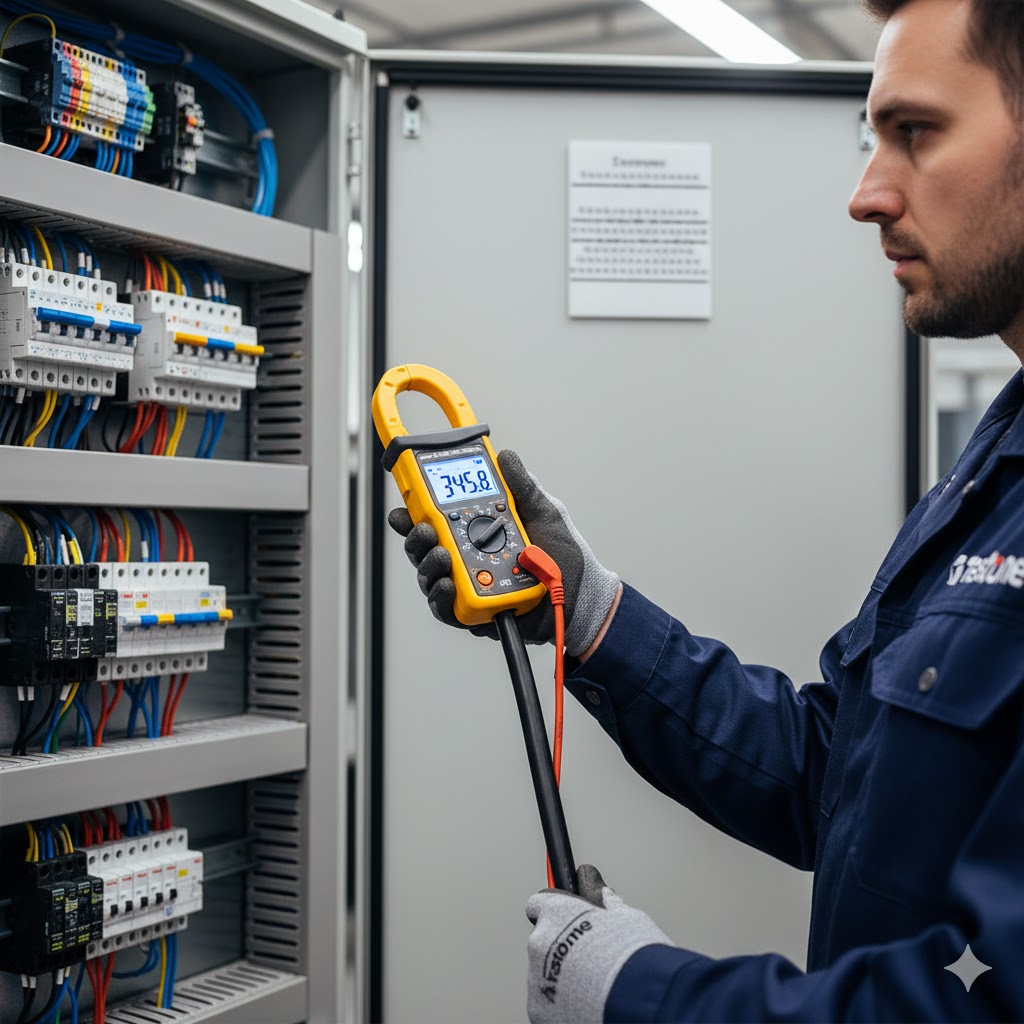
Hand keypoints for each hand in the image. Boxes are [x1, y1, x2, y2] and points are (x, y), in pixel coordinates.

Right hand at [388, 450, 618, 655]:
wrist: (581, 596)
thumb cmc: (563, 556)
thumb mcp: (544, 512)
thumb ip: (522, 487)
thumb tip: (505, 456)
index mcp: (477, 531)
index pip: (436, 520)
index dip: (414, 513)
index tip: (405, 507)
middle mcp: (466, 558)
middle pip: (424, 548)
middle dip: (416, 538)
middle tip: (425, 530)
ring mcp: (468, 586)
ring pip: (430, 577)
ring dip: (428, 564)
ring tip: (442, 556)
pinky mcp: (474, 614)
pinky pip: (446, 608)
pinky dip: (441, 597)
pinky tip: (448, 585)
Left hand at [525, 865, 672, 1023]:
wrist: (636, 1003)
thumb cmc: (634, 957)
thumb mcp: (629, 919)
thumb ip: (611, 906)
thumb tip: (607, 896)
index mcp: (557, 913)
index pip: (539, 903)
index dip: (554, 911)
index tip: (563, 918)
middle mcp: (539, 943)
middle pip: (543, 942)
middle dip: (561, 948)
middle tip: (590, 959)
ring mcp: (536, 979)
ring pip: (544, 974)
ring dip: (562, 977)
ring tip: (593, 986)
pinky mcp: (538, 1010)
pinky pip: (547, 1003)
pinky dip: (561, 1005)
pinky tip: (586, 1005)